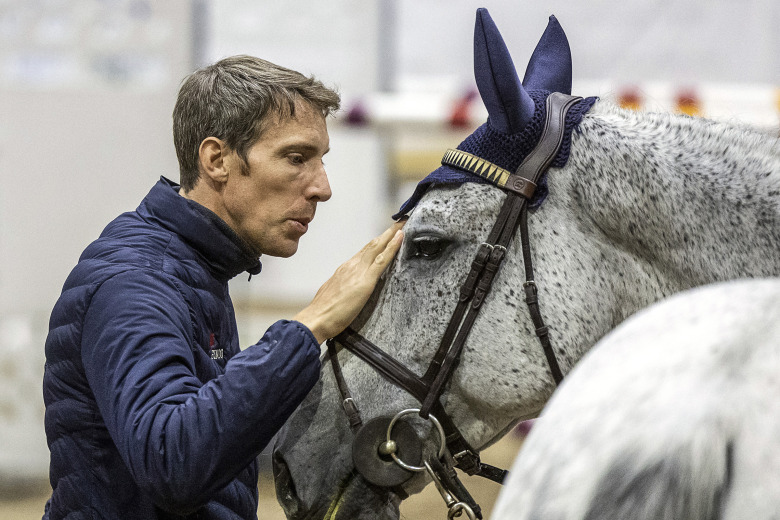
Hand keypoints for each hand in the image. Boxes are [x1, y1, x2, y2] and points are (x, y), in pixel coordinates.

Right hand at [293, 220, 404, 343]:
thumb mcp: (333, 292)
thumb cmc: (324, 311)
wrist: (316, 318)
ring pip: (378, 247)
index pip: (365, 251)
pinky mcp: (366, 280)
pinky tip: (401, 238)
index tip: (386, 234)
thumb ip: (343, 286)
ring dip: (392, 234)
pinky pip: (383, 259)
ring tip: (402, 225)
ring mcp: (359, 270)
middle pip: (373, 244)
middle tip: (399, 222)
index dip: (377, 242)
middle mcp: (352, 265)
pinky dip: (393, 246)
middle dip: (387, 232)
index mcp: (345, 268)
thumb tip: (348, 287)